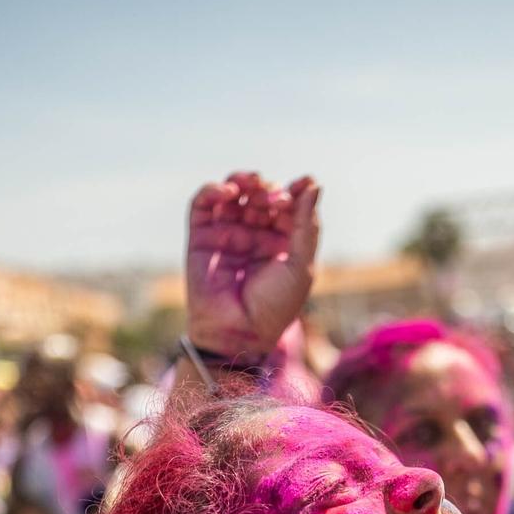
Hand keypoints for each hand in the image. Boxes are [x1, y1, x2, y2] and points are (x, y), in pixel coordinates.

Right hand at [185, 172, 321, 359]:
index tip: (303, 185)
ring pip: (232, 193)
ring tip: (252, 185)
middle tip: (275, 199)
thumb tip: (313, 183)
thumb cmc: (274, 306)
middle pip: (260, 196)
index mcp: (281, 242)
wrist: (239, 333)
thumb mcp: (301, 264)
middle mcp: (254, 235)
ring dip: (243, 181)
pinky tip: (229, 192)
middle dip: (269, 189)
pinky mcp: (201, 237)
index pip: (288, 205)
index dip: (295, 191)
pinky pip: (203, 205)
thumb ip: (306, 224)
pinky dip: (213, 190)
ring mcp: (226, 234)